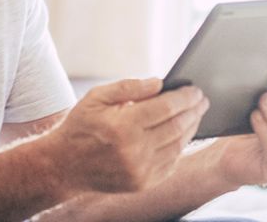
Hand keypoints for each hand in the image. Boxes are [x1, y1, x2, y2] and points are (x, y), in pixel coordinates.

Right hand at [40, 78, 208, 193]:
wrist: (64, 165)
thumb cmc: (80, 126)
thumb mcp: (96, 97)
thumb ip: (128, 87)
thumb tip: (159, 83)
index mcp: (123, 126)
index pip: (167, 107)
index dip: (185, 97)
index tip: (196, 90)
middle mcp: (134, 150)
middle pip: (177, 126)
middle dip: (194, 110)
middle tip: (202, 100)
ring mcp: (140, 170)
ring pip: (178, 145)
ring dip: (191, 128)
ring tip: (196, 115)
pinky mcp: (143, 183)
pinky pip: (171, 162)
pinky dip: (180, 147)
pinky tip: (182, 135)